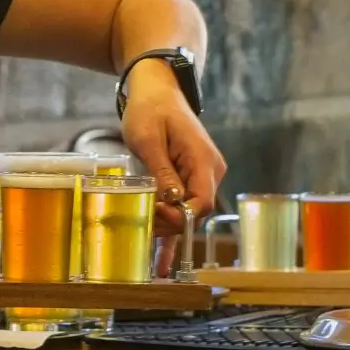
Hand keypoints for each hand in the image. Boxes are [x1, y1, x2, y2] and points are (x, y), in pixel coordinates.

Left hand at [119, 63, 225, 233]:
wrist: (157, 89)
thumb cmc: (151, 109)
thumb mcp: (149, 139)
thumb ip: (162, 171)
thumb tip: (171, 201)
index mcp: (203, 160)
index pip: (202, 202)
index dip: (180, 216)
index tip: (156, 214)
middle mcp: (209, 170)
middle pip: (195, 211)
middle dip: (169, 224)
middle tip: (140, 226)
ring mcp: (201, 175)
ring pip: (188, 212)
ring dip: (167, 228)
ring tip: (145, 248)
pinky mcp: (190, 177)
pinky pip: (184, 207)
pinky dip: (172, 230)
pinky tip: (162, 260)